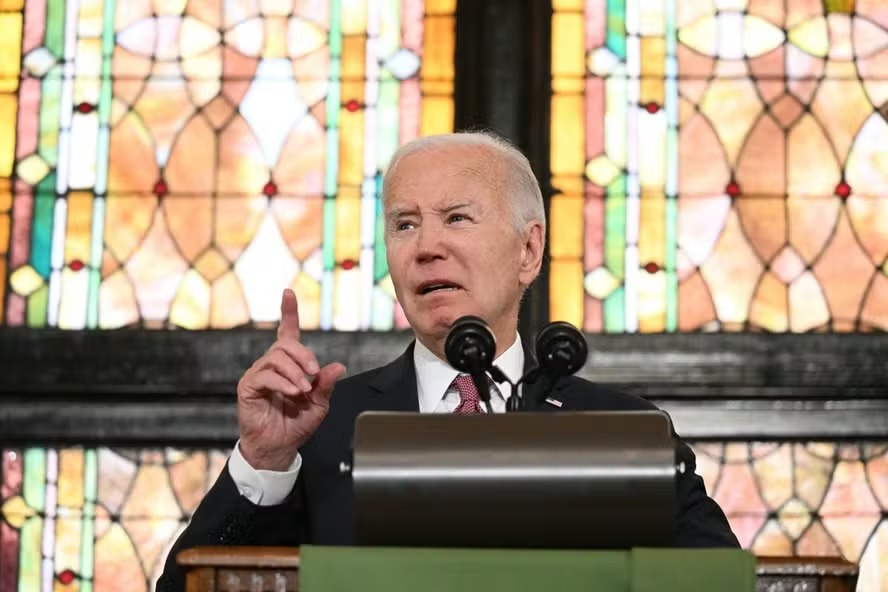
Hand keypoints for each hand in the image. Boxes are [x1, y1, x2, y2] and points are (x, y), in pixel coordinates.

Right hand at [237, 289, 345, 470]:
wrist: (279, 447)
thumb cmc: (296, 425)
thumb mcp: (319, 404)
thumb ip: (326, 384)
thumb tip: (338, 366)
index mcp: (289, 365)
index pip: (287, 333)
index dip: (288, 312)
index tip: (288, 293)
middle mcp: (271, 365)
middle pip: (286, 344)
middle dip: (304, 355)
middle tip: (314, 372)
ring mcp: (258, 374)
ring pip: (277, 358)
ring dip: (296, 372)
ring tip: (303, 390)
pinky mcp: (248, 386)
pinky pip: (266, 375)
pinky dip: (283, 382)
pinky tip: (292, 392)